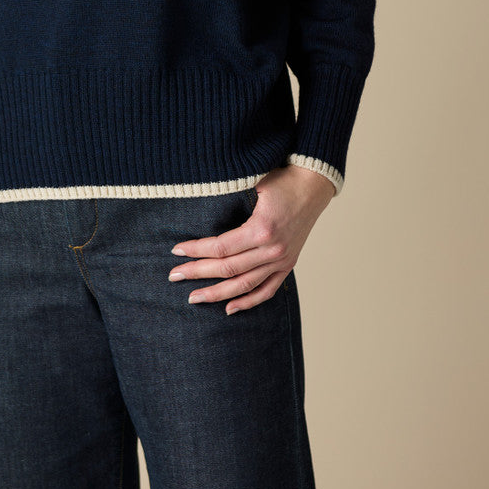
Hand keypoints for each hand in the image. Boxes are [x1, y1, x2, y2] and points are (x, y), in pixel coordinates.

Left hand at [168, 165, 335, 312]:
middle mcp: (272, 249)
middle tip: (174, 276)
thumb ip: (230, 201)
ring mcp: (282, 260)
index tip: (176, 251)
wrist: (313, 184)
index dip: (196, 250)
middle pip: (228, 268)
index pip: (220, 247)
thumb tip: (198, 211)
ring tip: (194, 298)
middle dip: (198, 273)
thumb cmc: (281, 180)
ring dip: (217, 293)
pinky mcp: (288, 265)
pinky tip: (229, 308)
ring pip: (244, 284)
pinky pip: (267, 290)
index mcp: (261, 229)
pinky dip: (248, 302)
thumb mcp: (253, 185)